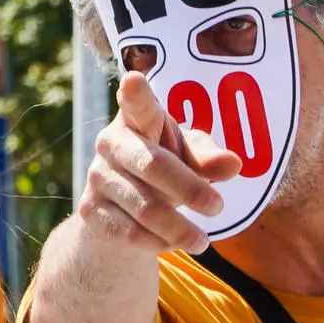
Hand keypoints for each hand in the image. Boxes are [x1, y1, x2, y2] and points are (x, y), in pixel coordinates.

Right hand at [79, 72, 241, 254]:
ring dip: (179, 228)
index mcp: (137, 119)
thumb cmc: (163, 166)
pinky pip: (129, 233)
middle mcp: (111, 143)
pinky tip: (173, 243)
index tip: (135, 79)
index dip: (136, 93)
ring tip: (203, 242)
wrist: (117, 208)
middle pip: (153, 165)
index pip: (137, 104)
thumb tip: (234, 164)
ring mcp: (97, 177)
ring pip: (144, 208)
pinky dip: (157, 242)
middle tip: (218, 207)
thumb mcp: (187, 157)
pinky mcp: (90, 211)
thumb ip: (208, 158)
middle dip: (189, 189)